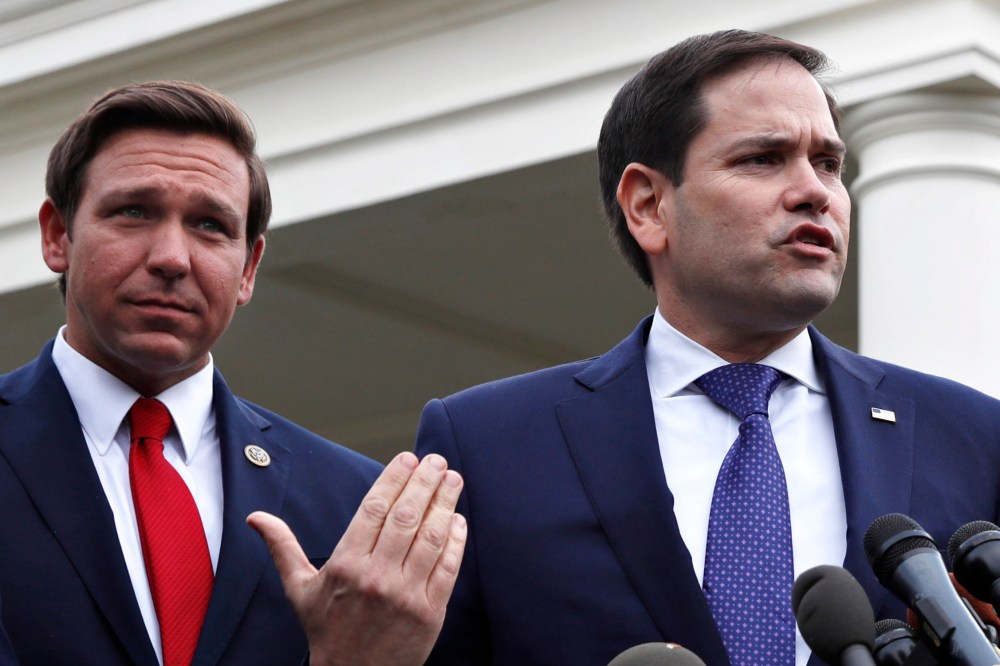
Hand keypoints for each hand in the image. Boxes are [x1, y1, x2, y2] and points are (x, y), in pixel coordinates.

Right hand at [247, 451, 465, 665]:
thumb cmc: (327, 631)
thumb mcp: (299, 589)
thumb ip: (283, 548)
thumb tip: (256, 518)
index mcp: (345, 565)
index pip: (374, 509)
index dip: (393, 479)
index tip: (407, 459)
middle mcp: (376, 576)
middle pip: (405, 517)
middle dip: (425, 482)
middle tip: (436, 459)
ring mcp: (405, 594)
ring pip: (430, 537)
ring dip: (445, 503)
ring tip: (453, 479)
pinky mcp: (430, 612)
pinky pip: (448, 567)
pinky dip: (456, 540)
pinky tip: (458, 519)